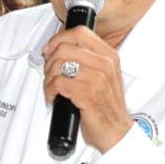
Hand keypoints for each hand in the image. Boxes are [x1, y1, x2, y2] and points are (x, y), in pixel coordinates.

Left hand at [41, 26, 132, 152]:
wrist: (116, 131)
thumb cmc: (105, 106)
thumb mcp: (103, 75)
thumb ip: (85, 59)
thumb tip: (56, 49)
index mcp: (109, 55)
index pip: (79, 32)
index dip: (58, 38)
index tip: (49, 50)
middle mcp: (105, 64)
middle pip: (64, 48)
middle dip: (49, 62)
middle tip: (50, 75)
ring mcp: (97, 78)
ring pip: (57, 65)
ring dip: (48, 79)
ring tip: (53, 89)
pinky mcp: (87, 94)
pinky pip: (57, 83)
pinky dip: (49, 91)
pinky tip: (54, 98)